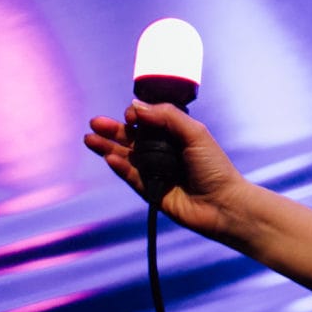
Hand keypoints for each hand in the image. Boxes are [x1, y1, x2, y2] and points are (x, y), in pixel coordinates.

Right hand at [83, 102, 253, 241]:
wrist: (222, 204)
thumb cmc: (214, 167)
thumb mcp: (194, 133)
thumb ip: (167, 117)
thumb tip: (137, 107)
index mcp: (176, 134)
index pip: (149, 120)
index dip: (137, 115)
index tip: (131, 115)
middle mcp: (164, 151)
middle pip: (132, 138)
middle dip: (113, 130)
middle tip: (94, 123)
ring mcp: (155, 171)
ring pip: (126, 156)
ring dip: (108, 147)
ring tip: (89, 138)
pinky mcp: (150, 191)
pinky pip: (131, 177)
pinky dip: (120, 167)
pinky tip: (108, 158)